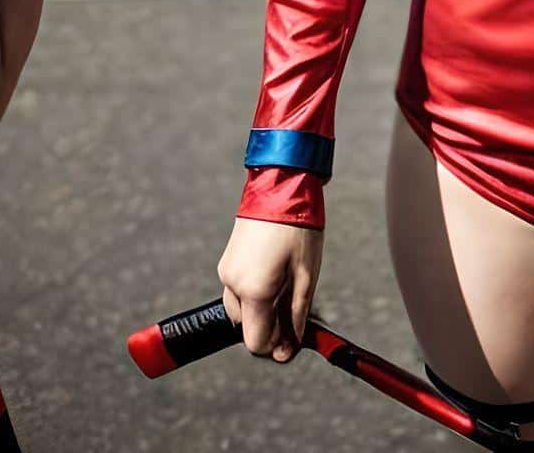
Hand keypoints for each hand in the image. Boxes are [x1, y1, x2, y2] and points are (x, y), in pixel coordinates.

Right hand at [219, 217, 323, 362]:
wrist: (281, 186)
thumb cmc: (298, 228)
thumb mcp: (306, 274)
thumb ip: (296, 314)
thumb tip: (291, 345)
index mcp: (253, 292)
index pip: (256, 341)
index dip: (275, 347)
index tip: (293, 343)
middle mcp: (233, 285)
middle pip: (247, 328)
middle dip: (270, 327)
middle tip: (295, 313)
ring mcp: (227, 271)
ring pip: (241, 309)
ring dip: (261, 310)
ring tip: (287, 289)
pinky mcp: (227, 260)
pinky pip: (238, 290)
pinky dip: (253, 293)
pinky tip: (275, 276)